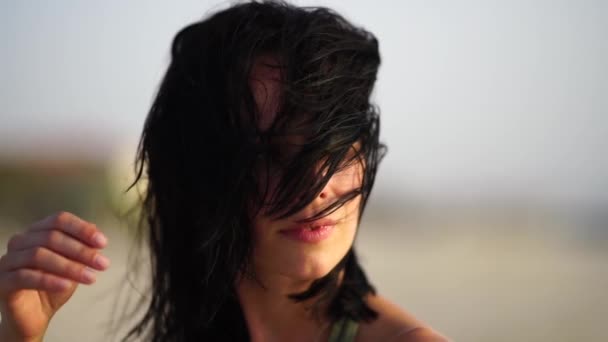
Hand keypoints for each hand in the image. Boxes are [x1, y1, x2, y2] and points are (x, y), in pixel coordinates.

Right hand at [0, 212, 109, 340]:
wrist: (35, 316)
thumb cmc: (54, 286)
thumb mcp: (74, 265)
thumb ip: (83, 248)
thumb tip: (96, 233)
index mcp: (37, 232)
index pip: (59, 220)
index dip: (82, 229)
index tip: (103, 242)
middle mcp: (20, 242)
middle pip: (51, 237)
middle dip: (81, 251)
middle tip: (102, 264)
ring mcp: (8, 260)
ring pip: (38, 255)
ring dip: (69, 266)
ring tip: (90, 277)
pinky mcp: (2, 281)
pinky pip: (24, 276)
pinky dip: (49, 280)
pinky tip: (66, 285)